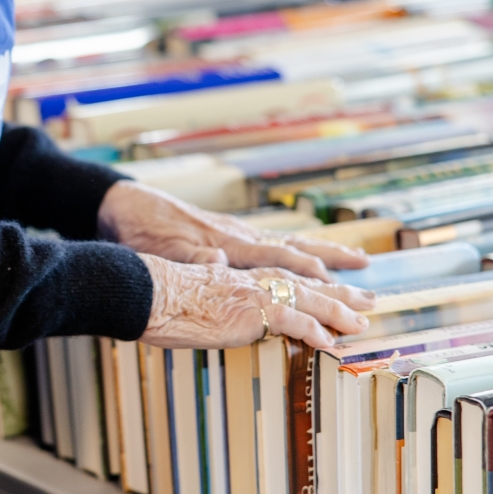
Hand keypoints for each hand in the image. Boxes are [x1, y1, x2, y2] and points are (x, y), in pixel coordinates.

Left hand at [98, 179, 370, 279]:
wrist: (123, 205)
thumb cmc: (142, 227)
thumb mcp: (163, 248)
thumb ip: (192, 258)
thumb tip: (220, 263)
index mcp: (230, 242)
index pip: (279, 258)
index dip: (309, 274)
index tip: (338, 288)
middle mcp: (240, 236)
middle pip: (297, 248)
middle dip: (334, 262)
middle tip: (368, 274)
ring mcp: (236, 234)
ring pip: (290, 244)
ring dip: (324, 254)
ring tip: (356, 260)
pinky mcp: (227, 235)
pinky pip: (273, 246)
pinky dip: (297, 253)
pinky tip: (307, 257)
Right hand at [140, 255, 372, 350]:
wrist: (150, 292)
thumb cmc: (163, 299)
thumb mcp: (198, 299)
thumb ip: (218, 303)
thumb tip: (222, 314)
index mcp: (243, 277)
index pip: (288, 279)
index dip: (316, 285)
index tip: (336, 290)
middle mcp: (254, 279)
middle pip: (307, 284)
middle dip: (341, 292)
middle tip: (369, 300)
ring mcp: (255, 292)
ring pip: (308, 298)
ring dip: (338, 309)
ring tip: (362, 322)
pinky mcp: (251, 309)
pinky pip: (292, 320)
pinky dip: (313, 329)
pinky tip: (330, 342)